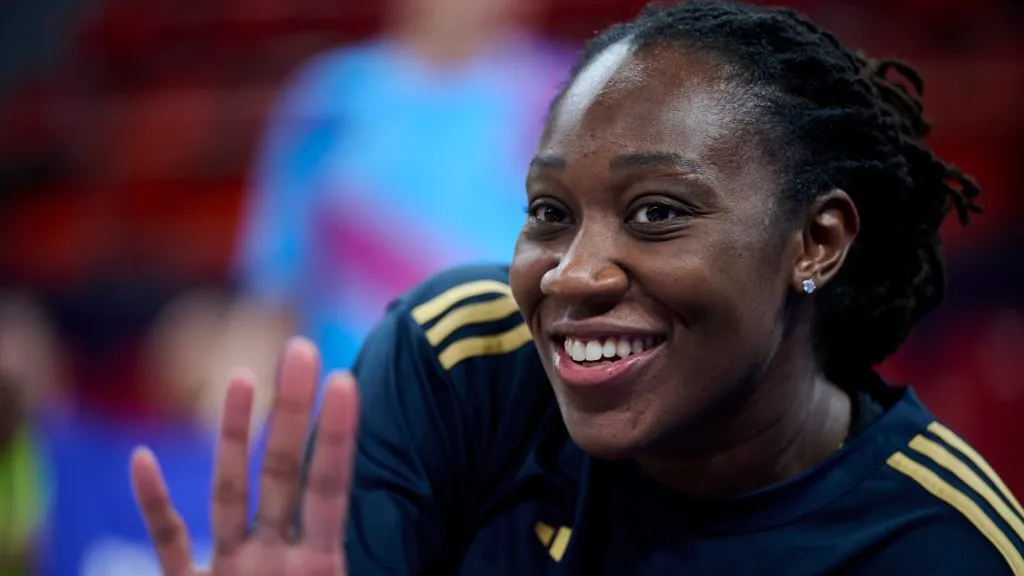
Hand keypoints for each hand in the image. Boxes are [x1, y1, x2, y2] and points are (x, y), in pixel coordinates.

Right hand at [130, 338, 358, 574]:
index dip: (335, 438)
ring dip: (232, 437)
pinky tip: (141, 458)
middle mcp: (276, 562)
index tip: (343, 381)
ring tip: (241, 377)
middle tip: (302, 348)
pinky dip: (154, 504)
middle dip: (291, 412)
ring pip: (229, 494)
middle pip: (282, 473)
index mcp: (319, 567)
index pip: (329, 490)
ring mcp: (233, 574)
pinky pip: (170, 542)